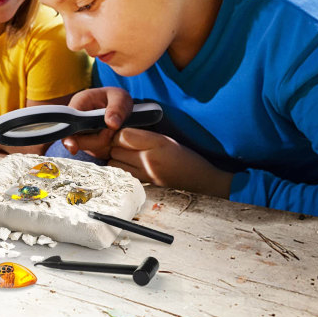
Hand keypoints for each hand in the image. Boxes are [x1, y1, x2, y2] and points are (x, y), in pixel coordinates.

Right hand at [63, 87, 132, 157]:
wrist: (120, 106)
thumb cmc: (117, 98)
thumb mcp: (120, 98)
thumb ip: (117, 109)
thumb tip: (112, 124)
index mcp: (79, 103)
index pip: (67, 121)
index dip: (68, 136)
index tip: (73, 148)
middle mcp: (76, 120)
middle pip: (77, 139)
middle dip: (98, 140)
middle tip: (113, 129)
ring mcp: (81, 133)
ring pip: (88, 148)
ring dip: (104, 144)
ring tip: (115, 130)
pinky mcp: (88, 144)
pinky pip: (97, 152)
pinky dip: (107, 148)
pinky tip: (113, 138)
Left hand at [109, 127, 232, 197]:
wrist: (203, 182)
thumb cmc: (187, 157)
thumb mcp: (167, 139)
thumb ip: (144, 135)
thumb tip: (120, 132)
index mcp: (157, 142)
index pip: (123, 135)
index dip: (118, 132)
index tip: (121, 131)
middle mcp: (149, 159)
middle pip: (115, 149)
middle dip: (114, 144)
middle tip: (121, 143)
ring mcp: (146, 174)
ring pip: (114, 162)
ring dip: (115, 157)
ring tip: (124, 153)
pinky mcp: (145, 185)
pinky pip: (123, 174)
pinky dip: (121, 168)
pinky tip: (128, 164)